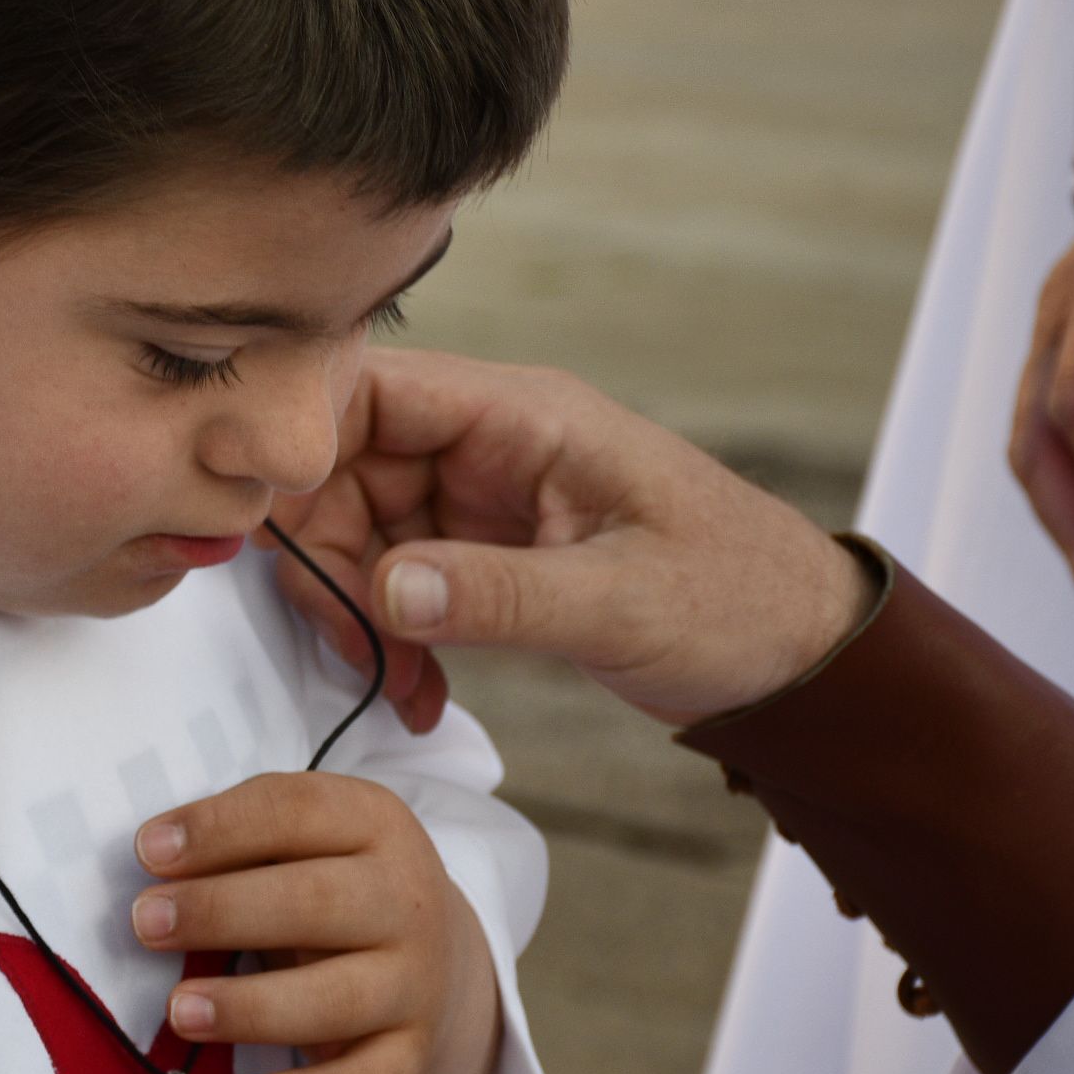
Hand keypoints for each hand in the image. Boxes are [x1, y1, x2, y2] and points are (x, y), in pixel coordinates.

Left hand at [131, 772, 499, 1073]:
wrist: (426, 947)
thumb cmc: (324, 877)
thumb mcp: (296, 837)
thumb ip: (237, 837)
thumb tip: (156, 857)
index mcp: (372, 821)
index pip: (295, 813)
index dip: (220, 829)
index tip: (147, 849)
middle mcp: (406, 898)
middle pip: (316, 902)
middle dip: (223, 911)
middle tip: (146, 922)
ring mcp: (415, 980)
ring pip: (339, 998)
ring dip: (253, 1007)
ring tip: (180, 1010)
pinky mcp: (412, 1051)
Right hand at [271, 348, 869, 724]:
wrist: (800, 651)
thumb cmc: (741, 598)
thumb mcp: (623, 602)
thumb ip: (500, 595)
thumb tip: (386, 590)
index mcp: (524, 416)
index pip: (368, 386)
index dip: (302, 443)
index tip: (273, 527)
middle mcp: (489, 441)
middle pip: (342, 463)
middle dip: (327, 557)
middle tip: (351, 642)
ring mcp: (480, 495)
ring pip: (357, 527)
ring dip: (357, 611)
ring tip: (397, 681)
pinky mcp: (481, 549)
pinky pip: (396, 577)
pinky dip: (392, 634)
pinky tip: (418, 686)